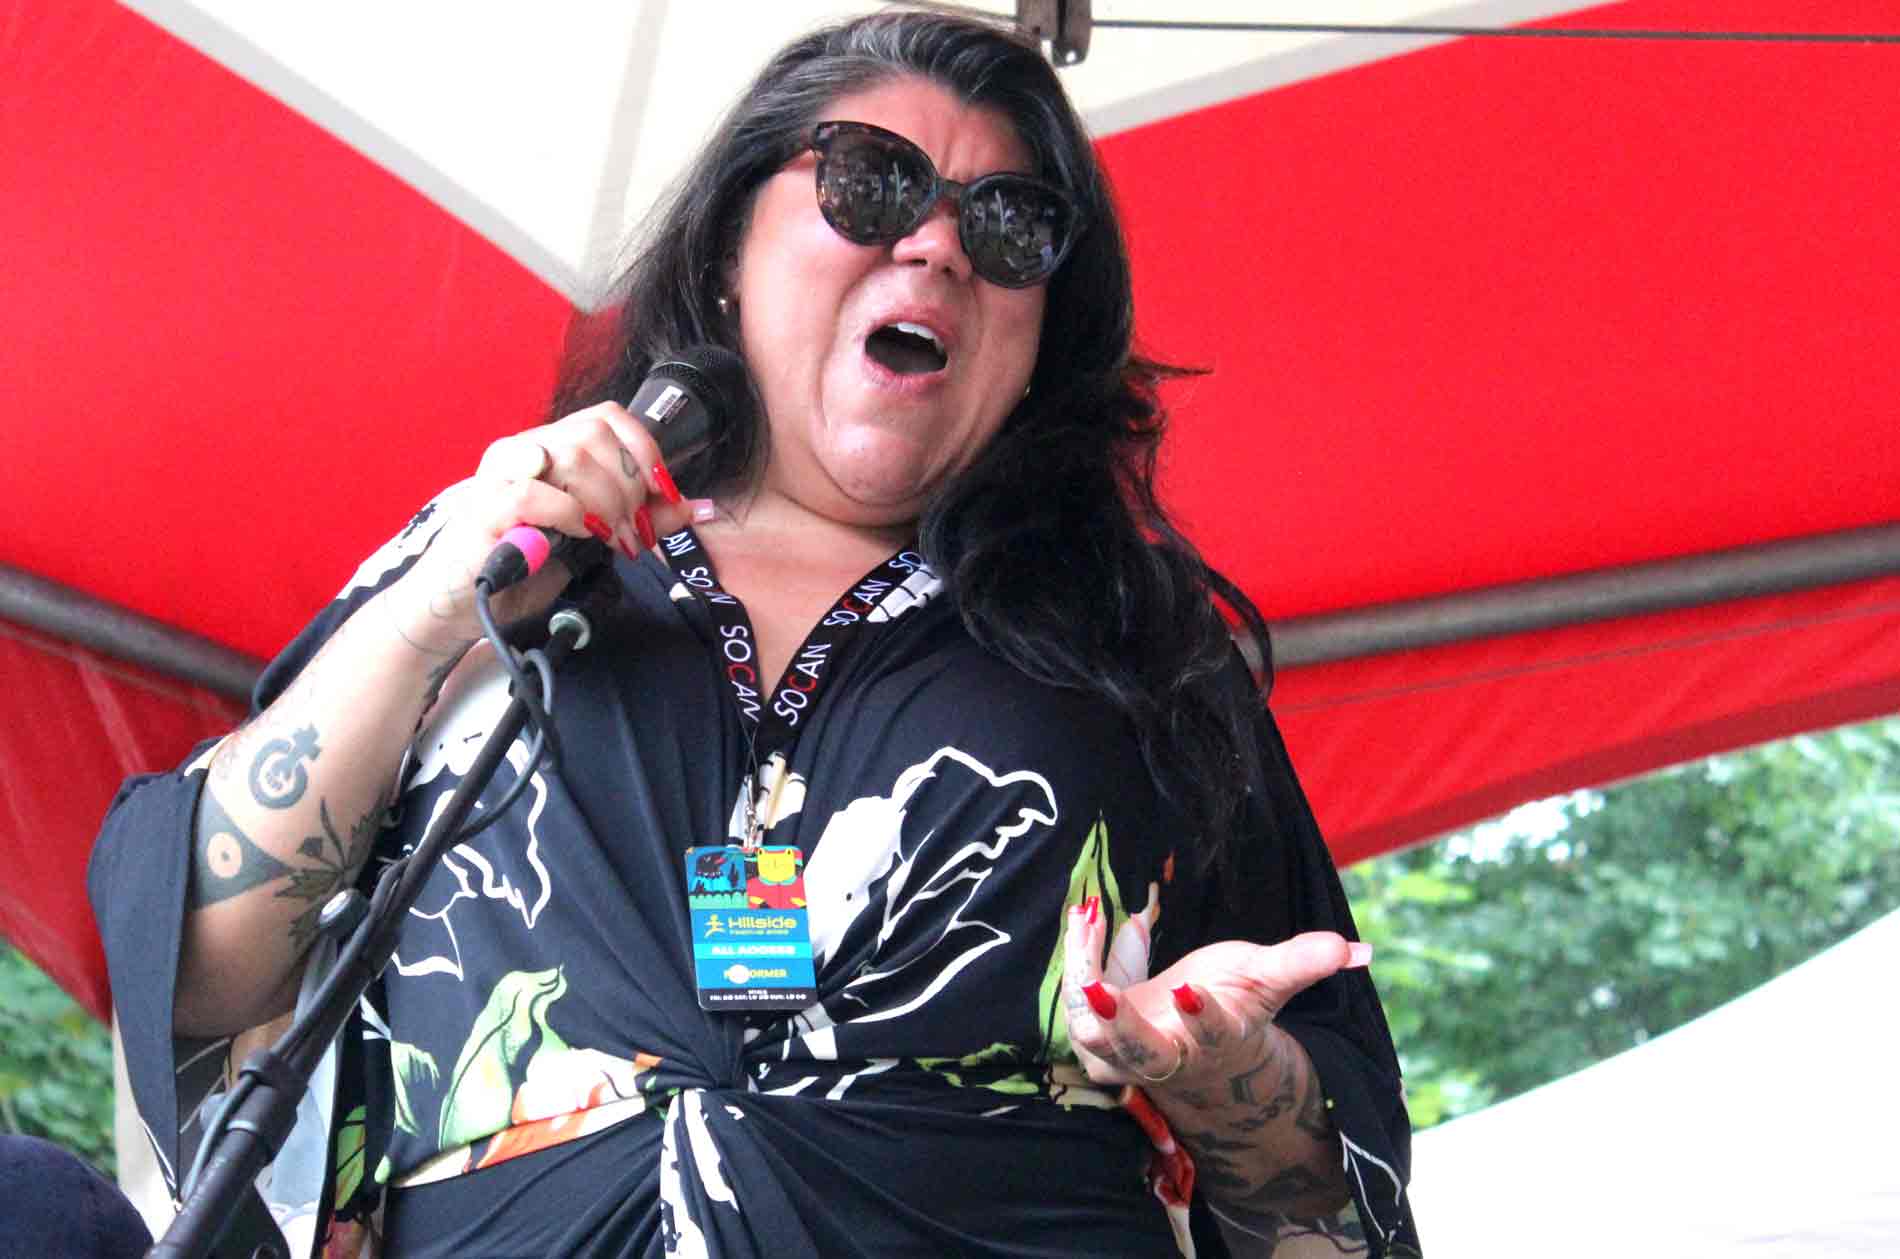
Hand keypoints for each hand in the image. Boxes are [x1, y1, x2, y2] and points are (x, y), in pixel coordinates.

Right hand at [381, 402, 715, 651]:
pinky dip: (569, 514)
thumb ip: (644, 518)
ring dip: (606, 504)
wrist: (470, 602)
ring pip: (571, 458)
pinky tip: (578, 536)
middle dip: (628, 486)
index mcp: (553, 446)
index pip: (608, 417)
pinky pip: (533, 492)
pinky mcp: (483, 506)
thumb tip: (698, 507)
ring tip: (610, 540)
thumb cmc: (531, 564)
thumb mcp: (600, 536)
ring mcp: (501, 473)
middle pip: (595, 436)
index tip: (663, 492)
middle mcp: (526, 448)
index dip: (644, 450)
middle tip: (632, 530)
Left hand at [1061, 898, 1371, 1092]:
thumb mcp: (1267, 983)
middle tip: (1097, 991)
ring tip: (1089, 917)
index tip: (1190, 989)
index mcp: (1214, 1046)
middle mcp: (1165, 1059)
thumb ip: (1304, 963)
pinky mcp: (1093, 1033)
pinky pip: (1076, 994)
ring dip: (1083, 973)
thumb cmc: (1235, 1008)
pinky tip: (1088, 912)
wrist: (1195, 1054)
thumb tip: (1363, 951)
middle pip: (1136, 1054)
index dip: (1201, 1018)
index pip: (1210, 1037)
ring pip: (1091, 1029)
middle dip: (1118, 1026)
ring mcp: (1122, 1054)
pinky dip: (1080, 954)